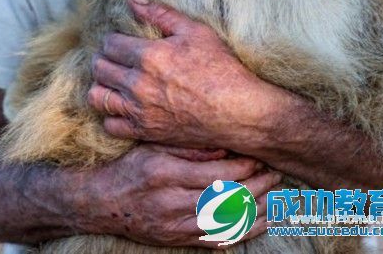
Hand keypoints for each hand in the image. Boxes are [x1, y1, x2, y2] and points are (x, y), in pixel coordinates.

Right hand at [81, 143, 280, 247]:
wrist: (103, 203)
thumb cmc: (130, 166)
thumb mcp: (153, 145)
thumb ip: (187, 145)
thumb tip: (224, 143)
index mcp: (165, 172)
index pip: (216, 171)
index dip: (244, 165)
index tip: (262, 155)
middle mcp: (171, 201)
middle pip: (226, 197)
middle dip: (257, 186)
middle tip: (277, 173)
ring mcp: (175, 225)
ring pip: (226, 222)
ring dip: (257, 210)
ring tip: (279, 197)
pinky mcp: (178, 240)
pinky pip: (217, 240)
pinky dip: (243, 232)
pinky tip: (261, 222)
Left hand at [88, 0, 279, 149]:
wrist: (238, 111)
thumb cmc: (221, 68)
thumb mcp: (195, 31)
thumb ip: (160, 13)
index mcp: (149, 55)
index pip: (109, 44)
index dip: (113, 39)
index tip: (122, 41)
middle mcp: (138, 84)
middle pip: (99, 68)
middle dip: (104, 59)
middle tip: (116, 58)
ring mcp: (139, 111)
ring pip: (97, 97)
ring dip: (102, 85)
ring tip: (115, 81)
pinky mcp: (145, 132)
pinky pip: (110, 125)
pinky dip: (112, 114)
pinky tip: (124, 105)